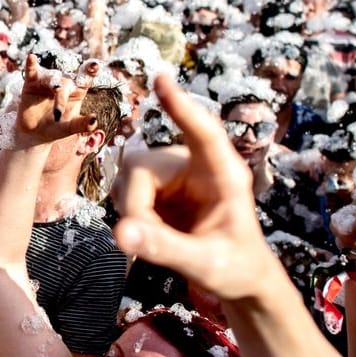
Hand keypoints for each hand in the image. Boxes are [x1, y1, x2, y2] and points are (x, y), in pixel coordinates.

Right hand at [9, 56, 97, 147]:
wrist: (34, 134)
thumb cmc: (55, 129)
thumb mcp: (69, 129)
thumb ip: (81, 124)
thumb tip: (94, 120)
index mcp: (77, 91)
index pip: (86, 78)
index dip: (90, 70)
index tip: (95, 66)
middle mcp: (63, 83)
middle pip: (67, 82)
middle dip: (62, 97)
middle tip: (58, 114)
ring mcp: (47, 81)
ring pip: (52, 77)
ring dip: (52, 83)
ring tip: (53, 90)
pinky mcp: (31, 83)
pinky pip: (32, 71)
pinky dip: (31, 64)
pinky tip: (31, 57)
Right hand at [111, 76, 277, 301]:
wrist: (235, 277)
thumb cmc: (233, 267)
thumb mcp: (204, 264)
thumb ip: (163, 248)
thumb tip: (120, 234)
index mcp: (224, 174)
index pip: (202, 133)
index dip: (181, 107)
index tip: (162, 79)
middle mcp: (194, 165)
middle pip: (143, 167)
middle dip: (136, 206)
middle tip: (142, 243)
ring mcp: (172, 174)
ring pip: (128, 178)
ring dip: (133, 212)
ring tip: (159, 242)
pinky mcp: (154, 186)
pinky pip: (124, 191)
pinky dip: (129, 216)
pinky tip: (149, 233)